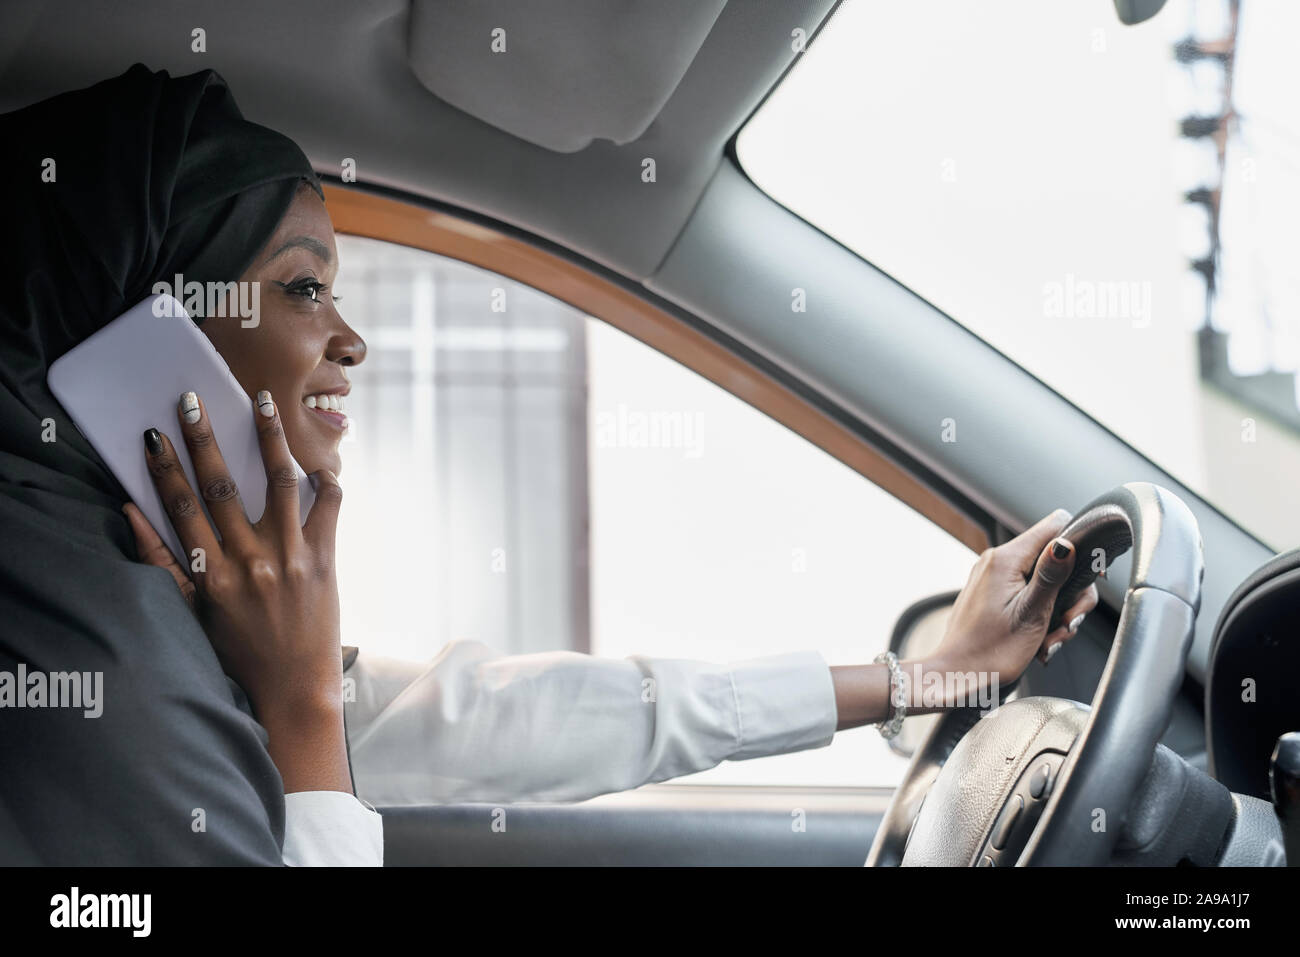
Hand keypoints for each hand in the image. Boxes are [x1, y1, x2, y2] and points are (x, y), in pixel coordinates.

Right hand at [123, 389, 350, 793]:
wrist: (294, 691)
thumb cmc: (239, 653)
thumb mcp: (191, 614)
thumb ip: (161, 564)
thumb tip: (131, 514)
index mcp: (211, 575)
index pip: (181, 508)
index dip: (164, 469)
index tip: (154, 434)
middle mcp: (249, 561)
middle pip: (221, 486)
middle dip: (206, 438)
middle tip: (194, 399)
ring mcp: (291, 557)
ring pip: (278, 483)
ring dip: (269, 438)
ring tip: (264, 402)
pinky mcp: (325, 560)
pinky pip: (328, 508)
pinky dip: (326, 481)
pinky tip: (319, 462)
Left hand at [927, 508, 1099, 696]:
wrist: (958, 676)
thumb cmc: (990, 652)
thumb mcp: (1031, 613)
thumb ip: (1051, 576)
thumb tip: (1067, 543)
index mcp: (1006, 559)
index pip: (1055, 525)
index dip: (1079, 547)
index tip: (1088, 578)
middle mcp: (998, 561)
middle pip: (1055, 560)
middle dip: (1070, 595)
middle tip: (1067, 624)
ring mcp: (994, 577)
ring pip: (1046, 582)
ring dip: (1057, 613)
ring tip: (1049, 641)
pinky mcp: (994, 593)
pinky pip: (1029, 595)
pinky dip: (1041, 617)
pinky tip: (1040, 641)